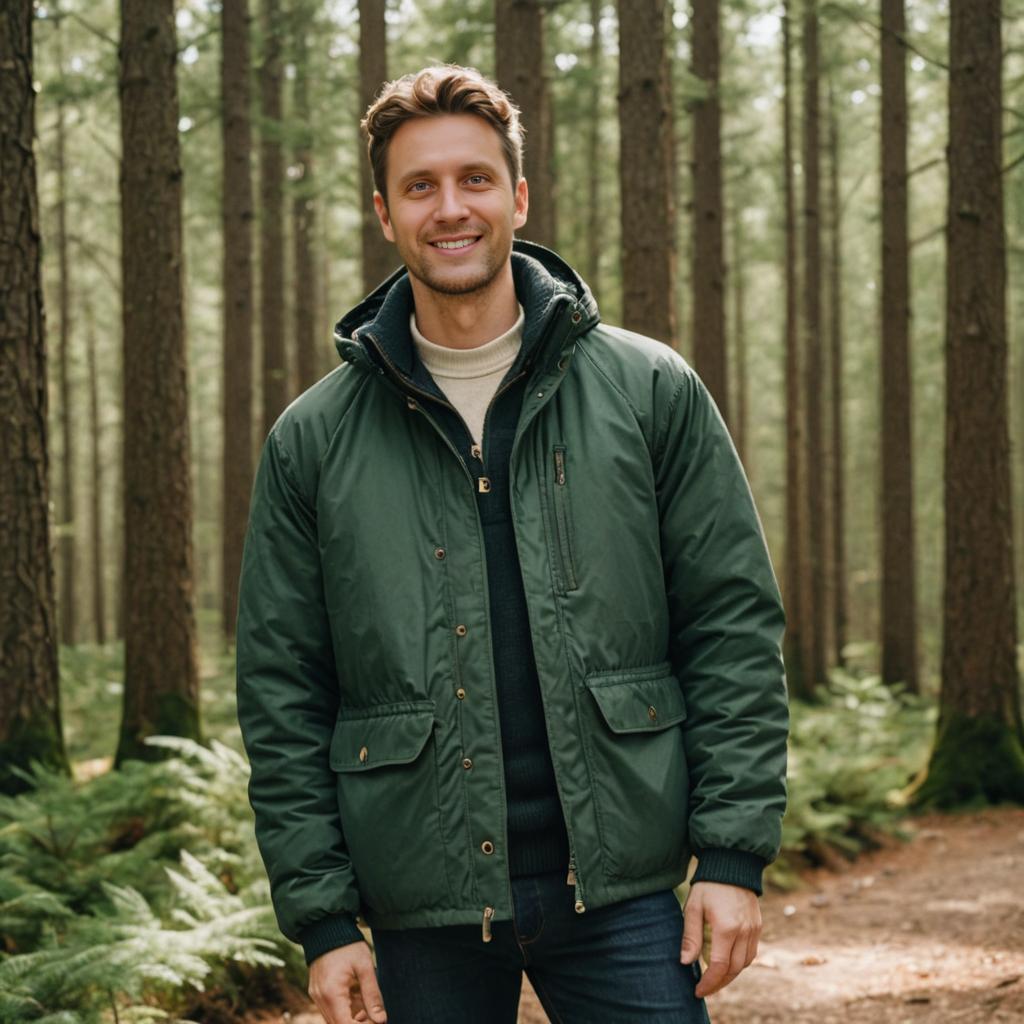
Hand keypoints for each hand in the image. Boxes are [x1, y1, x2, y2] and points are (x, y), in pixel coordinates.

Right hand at [308, 941, 387, 1023]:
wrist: (328, 926)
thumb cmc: (348, 944)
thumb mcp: (365, 967)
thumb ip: (372, 995)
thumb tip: (381, 1020)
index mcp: (331, 993)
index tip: (377, 1021)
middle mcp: (320, 998)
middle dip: (358, 1023)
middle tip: (374, 1016)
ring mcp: (317, 995)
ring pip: (334, 1018)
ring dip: (351, 1018)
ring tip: (367, 1007)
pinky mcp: (317, 990)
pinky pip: (330, 1008)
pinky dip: (344, 1009)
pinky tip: (358, 999)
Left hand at [679, 880, 760, 998]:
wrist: (731, 863)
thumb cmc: (708, 885)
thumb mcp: (693, 907)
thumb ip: (690, 936)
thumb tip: (685, 962)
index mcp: (726, 927)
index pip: (718, 966)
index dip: (708, 982)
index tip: (697, 990)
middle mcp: (744, 931)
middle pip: (734, 969)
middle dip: (719, 983)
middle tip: (705, 988)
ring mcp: (754, 929)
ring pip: (745, 963)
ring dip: (730, 974)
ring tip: (714, 977)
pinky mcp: (758, 926)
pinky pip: (751, 952)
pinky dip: (740, 962)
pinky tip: (728, 961)